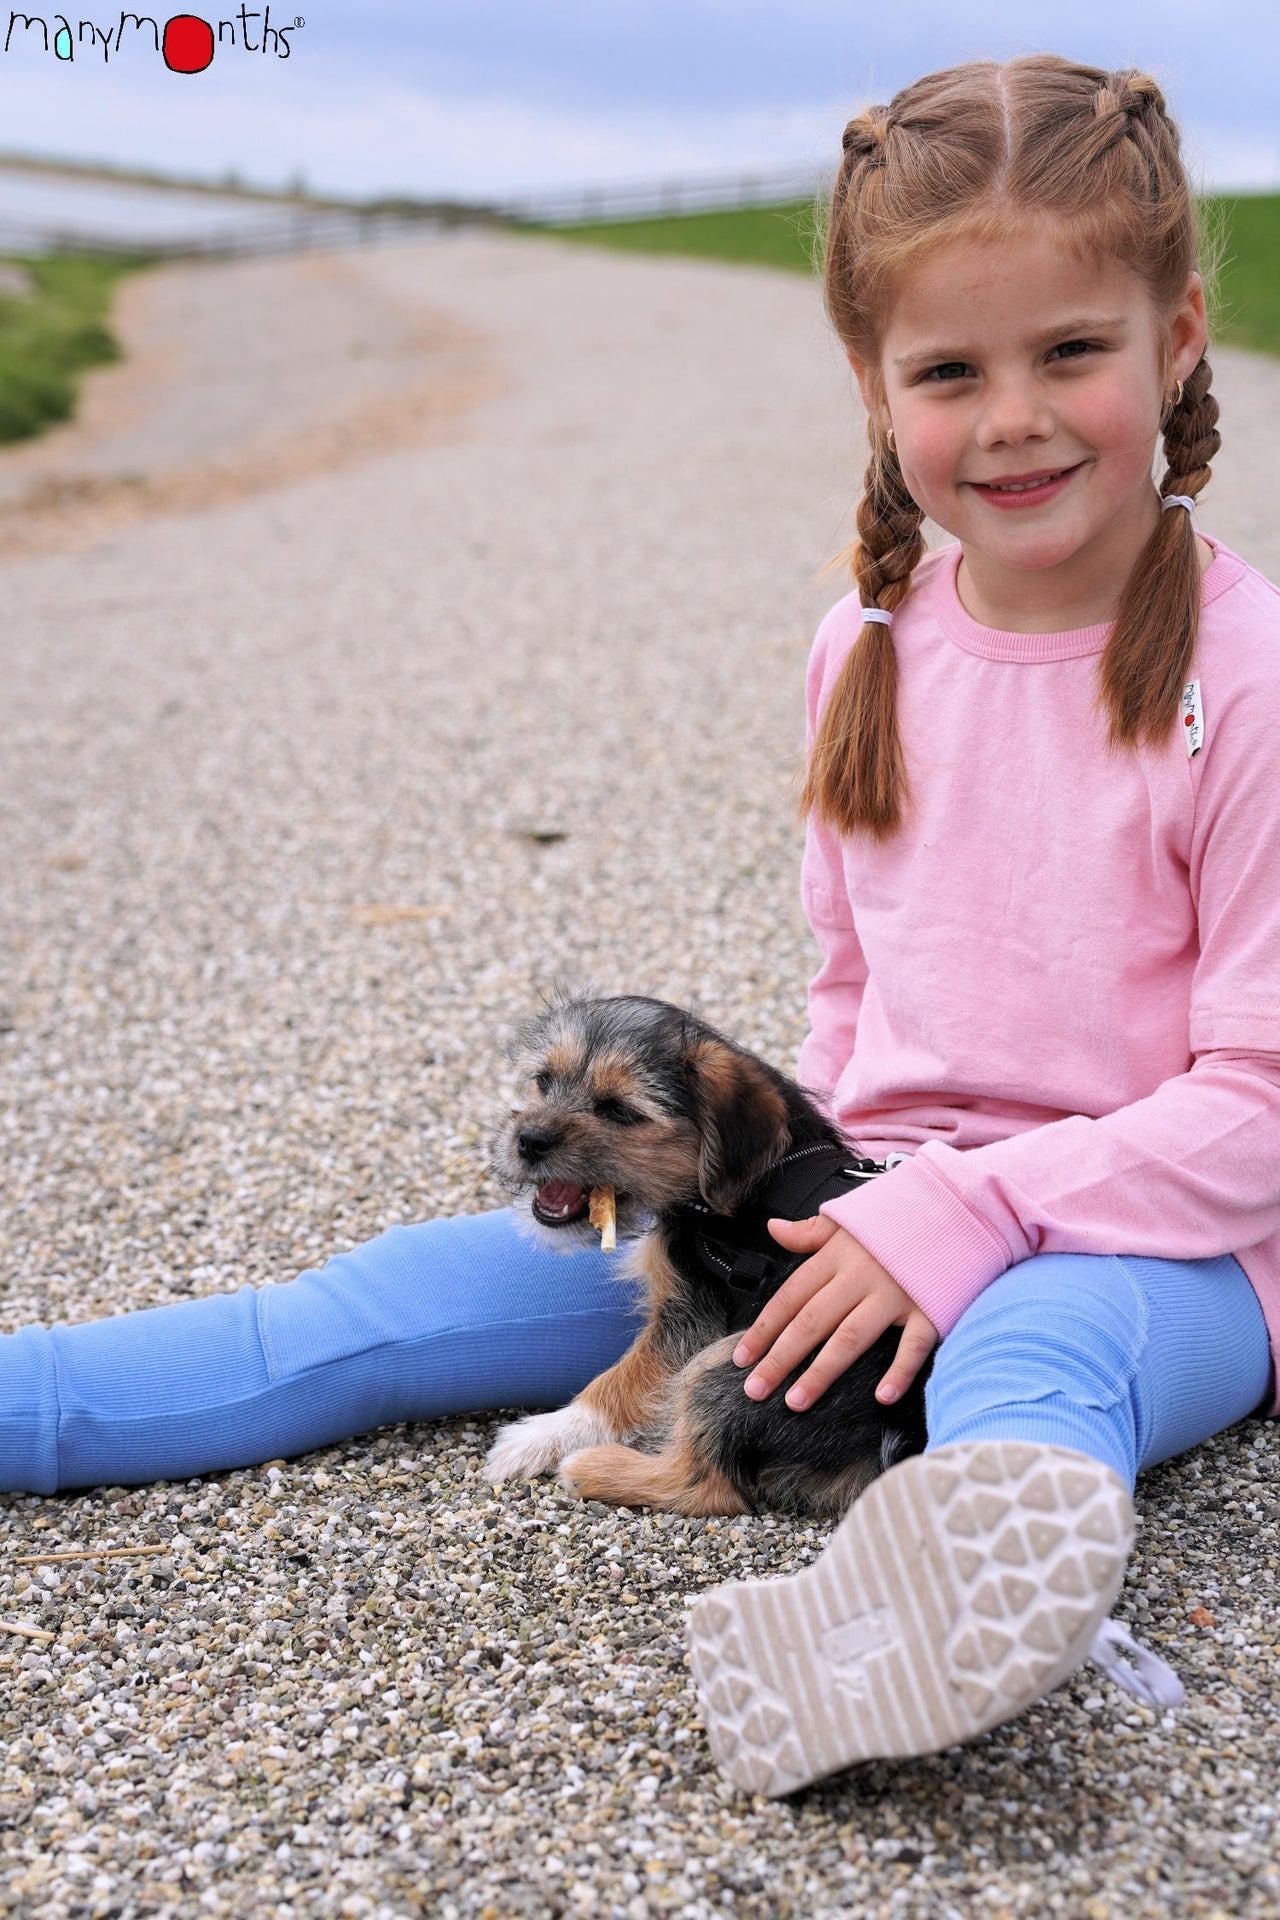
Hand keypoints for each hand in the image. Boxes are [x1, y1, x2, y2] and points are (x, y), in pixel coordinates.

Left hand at [731, 1216, 937, 1411]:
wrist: (958, 1207)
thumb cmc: (901, 1217)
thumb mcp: (850, 1217)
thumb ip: (810, 1231)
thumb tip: (774, 1229)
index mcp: (838, 1255)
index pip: (791, 1296)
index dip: (765, 1328)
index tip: (743, 1357)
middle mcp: (861, 1276)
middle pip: (812, 1322)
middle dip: (780, 1358)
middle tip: (757, 1389)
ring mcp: (895, 1294)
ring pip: (851, 1337)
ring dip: (821, 1372)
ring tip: (796, 1401)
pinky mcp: (929, 1308)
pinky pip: (913, 1345)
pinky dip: (899, 1371)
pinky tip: (881, 1396)